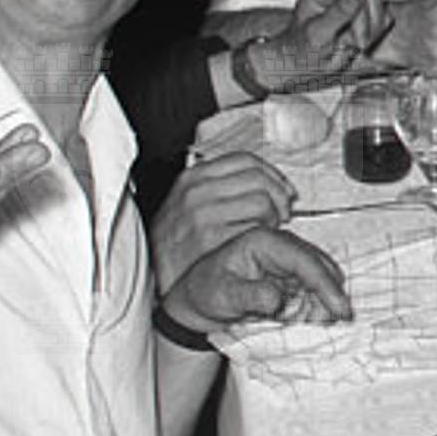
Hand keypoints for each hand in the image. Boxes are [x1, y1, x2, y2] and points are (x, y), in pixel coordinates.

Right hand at [150, 151, 295, 291]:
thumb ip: (217, 186)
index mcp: (193, 178)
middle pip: (258, 178)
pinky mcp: (212, 238)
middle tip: (282, 211)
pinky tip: (259, 239)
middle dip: (279, 195)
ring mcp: (204, 214)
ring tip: (269, 227)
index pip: (245, 160)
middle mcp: (197, 192)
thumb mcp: (186, 202)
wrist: (154, 275)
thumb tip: (259, 181)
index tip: (282, 187)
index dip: (272, 173)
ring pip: (261, 201)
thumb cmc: (171, 242)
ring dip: (275, 216)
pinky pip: (254, 226)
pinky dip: (265, 232)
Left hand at [160, 225, 351, 338]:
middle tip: (331, 322)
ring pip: (321, 282)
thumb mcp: (223, 294)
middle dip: (330, 296)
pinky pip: (313, 293)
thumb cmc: (206, 291)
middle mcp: (281, 248)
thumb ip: (251, 295)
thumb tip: (277, 298)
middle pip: (320, 268)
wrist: (199, 302)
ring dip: (322, 304)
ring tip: (310, 325)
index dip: (325, 284)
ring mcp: (288, 264)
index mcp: (264, 242)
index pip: (304, 260)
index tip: (339, 307)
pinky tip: (305, 321)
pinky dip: (315, 308)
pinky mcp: (291, 279)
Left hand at [254, 0, 391, 88]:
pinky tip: (358, 38)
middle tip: (355, 43)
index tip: (354, 41)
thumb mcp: (318, 35)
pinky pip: (381, 10)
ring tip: (354, 42)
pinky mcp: (358, 2)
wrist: (300, 62)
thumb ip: (337, 14)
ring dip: (372, 27)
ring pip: (379, 1)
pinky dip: (375, 28)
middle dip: (368, 23)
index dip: (362, 19)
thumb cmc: (302, 51)